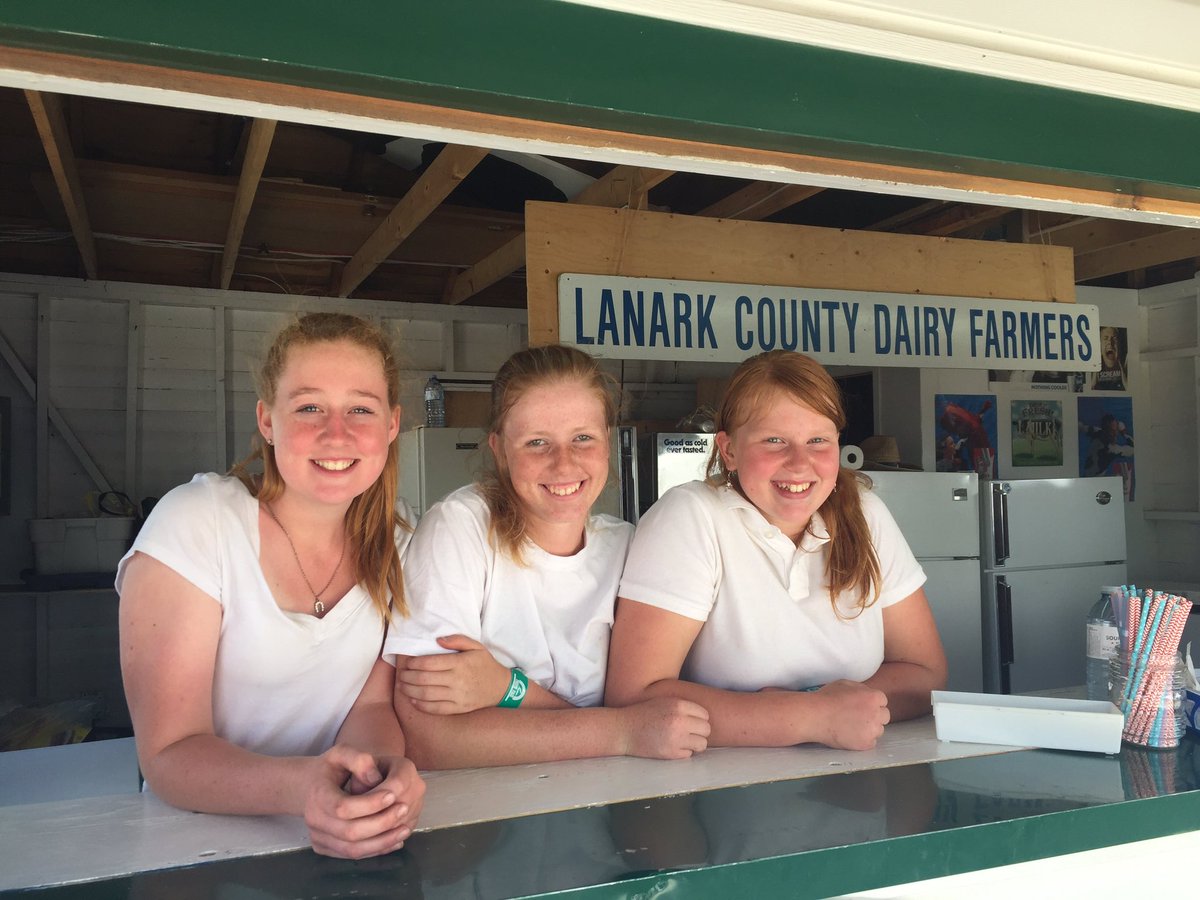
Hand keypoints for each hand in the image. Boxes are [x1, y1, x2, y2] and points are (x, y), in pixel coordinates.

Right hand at [303, 744, 425, 858]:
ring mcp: (318, 837)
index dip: (370, 803)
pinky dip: (376, 850)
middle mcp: (314, 820)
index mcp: (318, 795)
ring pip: (353, 850)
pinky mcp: (324, 848)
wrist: (308, 787)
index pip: (344, 807)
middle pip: (350, 832)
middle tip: (404, 809)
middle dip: (381, 823)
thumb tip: (375, 777)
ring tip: (405, 829)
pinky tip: (394, 840)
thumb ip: (358, 759)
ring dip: (382, 842)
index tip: (392, 794)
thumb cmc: (329, 768)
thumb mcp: (340, 753)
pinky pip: (352, 855)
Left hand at [396, 635, 510, 714]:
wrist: (501, 688)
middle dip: (408, 677)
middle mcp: (457, 680)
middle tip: (401, 675)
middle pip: (424, 679)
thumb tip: (438, 640)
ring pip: (427, 695)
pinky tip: (413, 699)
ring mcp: (458, 696)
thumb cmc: (486, 665)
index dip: (414, 663)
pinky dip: (421, 705)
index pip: (430, 663)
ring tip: (402, 686)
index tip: (407, 663)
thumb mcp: (476, 647)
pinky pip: (436, 708)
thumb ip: (457, 640)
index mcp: (460, 663)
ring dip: (410, 690)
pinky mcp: (459, 708)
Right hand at [620, 697, 710, 759]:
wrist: (624, 730)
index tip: (692, 722)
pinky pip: (689, 754)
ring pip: (702, 744)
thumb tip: (706, 718)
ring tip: (684, 741)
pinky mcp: (670, 753)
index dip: (700, 719)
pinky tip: (673, 746)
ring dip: (695, 744)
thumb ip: (684, 707)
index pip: (705, 714)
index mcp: (678, 705)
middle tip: (690, 733)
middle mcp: (679, 721)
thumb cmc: (644, 714)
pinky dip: (683, 752)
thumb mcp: (664, 701)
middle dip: (700, 732)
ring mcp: (675, 738)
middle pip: (706, 729)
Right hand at [810, 680, 889, 750]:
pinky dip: (863, 740)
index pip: (883, 701)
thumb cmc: (826, 699)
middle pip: (885, 716)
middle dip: (875, 716)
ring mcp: (872, 729)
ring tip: (853, 727)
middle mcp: (876, 713)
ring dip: (869, 729)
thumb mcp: (845, 684)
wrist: (815, 716)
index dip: (872, 704)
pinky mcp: (866, 743)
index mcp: (873, 697)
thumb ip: (861, 688)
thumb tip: (867, 693)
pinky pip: (871, 742)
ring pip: (879, 730)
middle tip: (860, 718)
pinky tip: (851, 735)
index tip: (863, 707)